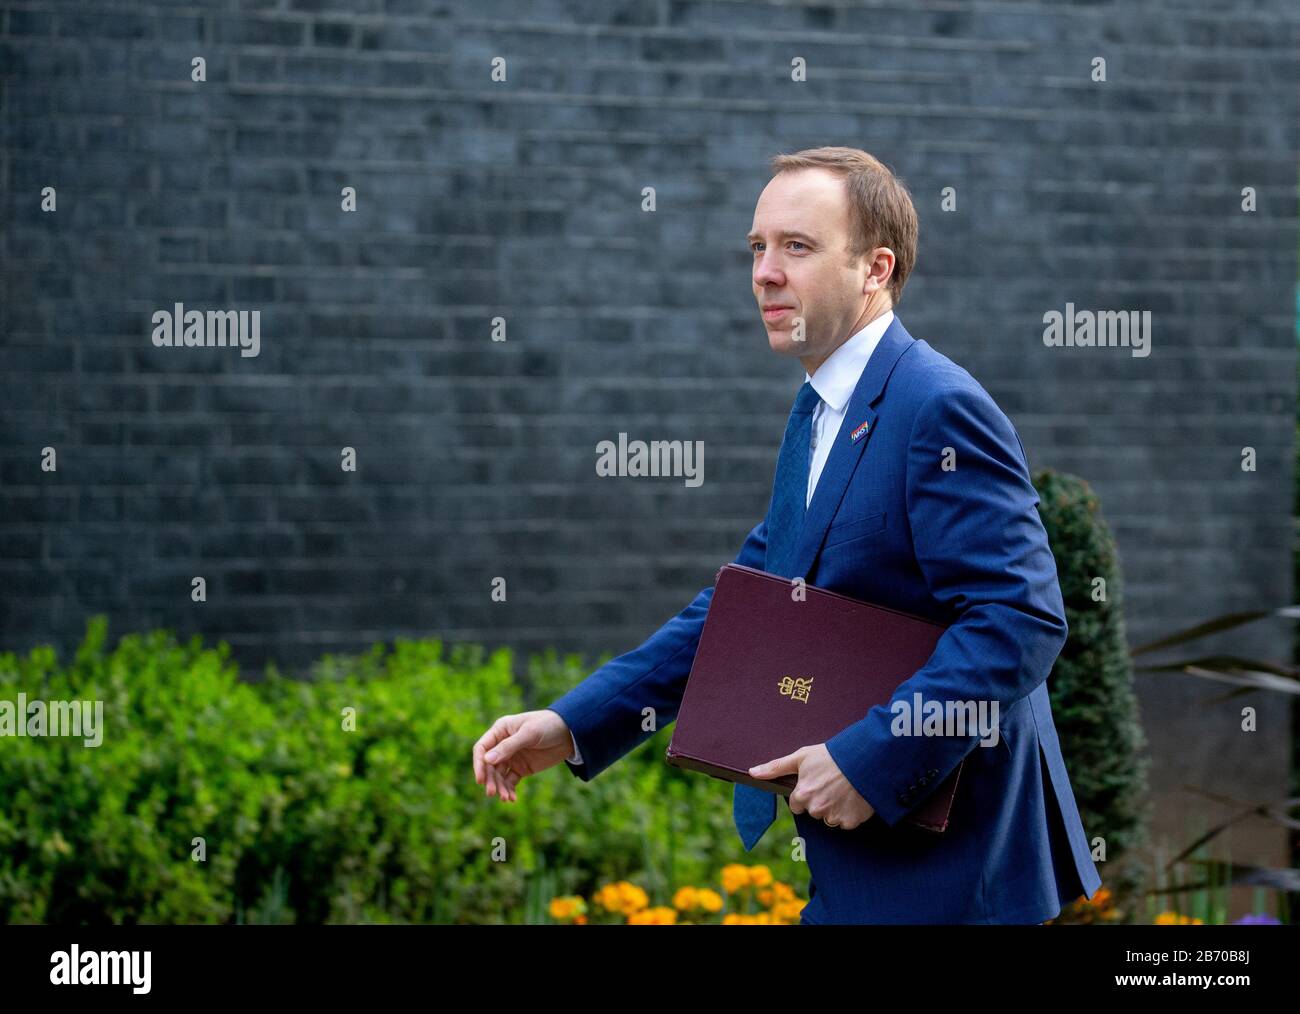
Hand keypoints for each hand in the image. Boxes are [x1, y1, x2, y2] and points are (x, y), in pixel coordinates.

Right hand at [473, 709, 574, 802]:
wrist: (570, 732)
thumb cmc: (547, 725)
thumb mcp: (529, 734)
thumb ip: (508, 747)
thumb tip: (487, 760)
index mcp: (500, 731)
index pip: (482, 748)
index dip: (479, 764)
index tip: (480, 779)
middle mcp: (502, 745)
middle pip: (489, 765)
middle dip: (490, 779)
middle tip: (492, 793)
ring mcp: (512, 757)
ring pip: (499, 775)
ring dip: (499, 787)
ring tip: (505, 799)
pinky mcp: (521, 768)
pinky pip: (510, 781)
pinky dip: (509, 790)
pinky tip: (512, 798)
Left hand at [749, 744, 874, 829]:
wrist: (865, 758)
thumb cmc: (831, 755)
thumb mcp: (801, 756)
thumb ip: (776, 767)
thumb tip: (753, 772)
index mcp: (803, 794)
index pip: (796, 805)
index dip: (805, 793)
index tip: (815, 783)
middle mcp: (817, 808)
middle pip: (813, 811)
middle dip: (820, 801)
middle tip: (831, 784)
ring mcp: (834, 816)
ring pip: (829, 818)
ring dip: (834, 808)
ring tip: (843, 789)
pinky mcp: (851, 821)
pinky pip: (846, 822)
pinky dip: (849, 813)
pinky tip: (853, 797)